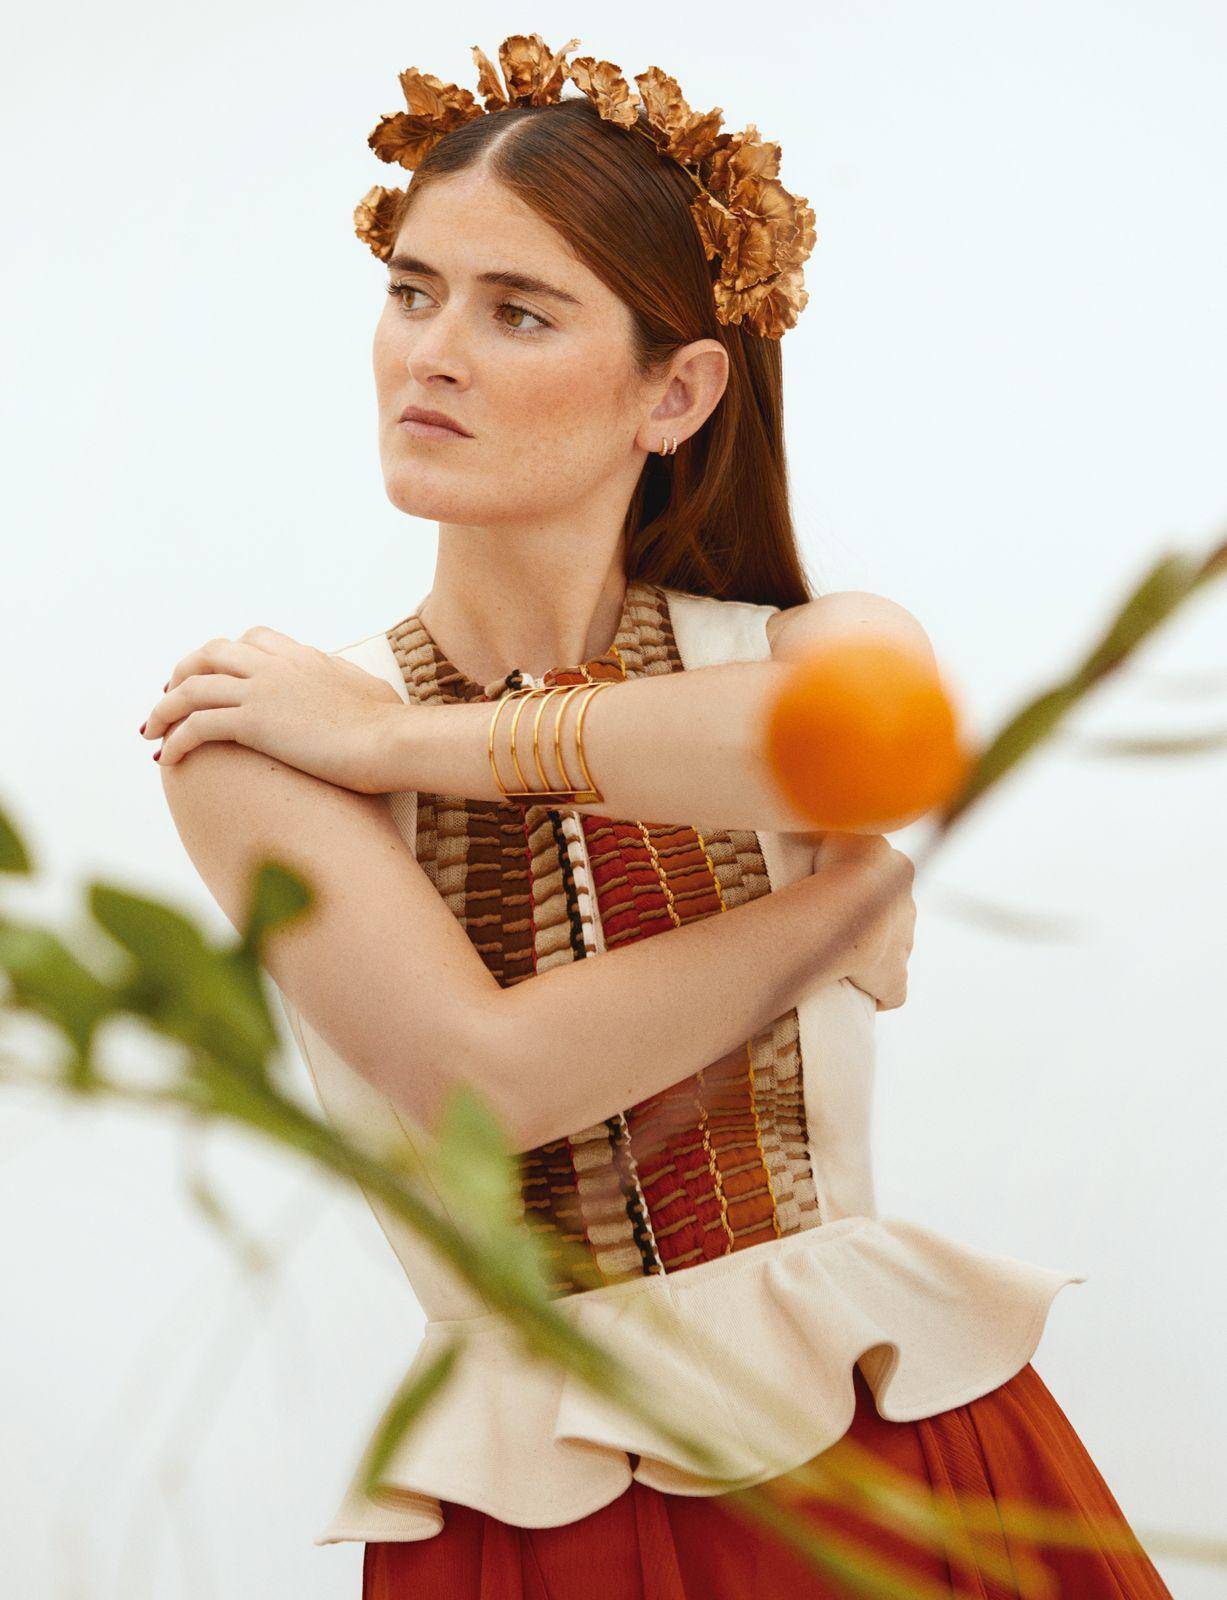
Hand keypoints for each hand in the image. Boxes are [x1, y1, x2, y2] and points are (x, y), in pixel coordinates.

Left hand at [140, 625, 407, 792]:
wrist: (391, 740)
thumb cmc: (391, 726)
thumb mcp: (369, 691)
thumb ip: (349, 683)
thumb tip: (355, 688)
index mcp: (304, 656)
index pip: (252, 639)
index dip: (224, 655)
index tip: (213, 675)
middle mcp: (276, 666)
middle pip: (210, 654)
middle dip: (182, 674)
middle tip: (169, 699)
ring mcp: (261, 691)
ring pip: (192, 688)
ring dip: (164, 709)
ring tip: (152, 732)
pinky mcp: (253, 722)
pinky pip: (196, 726)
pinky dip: (176, 740)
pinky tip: (168, 759)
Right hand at [810, 832, 915, 1010]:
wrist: (846, 901)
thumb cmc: (830, 861)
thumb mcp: (827, 827)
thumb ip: (826, 827)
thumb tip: (807, 815)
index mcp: (899, 871)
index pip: (881, 880)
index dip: (857, 889)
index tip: (833, 895)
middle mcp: (908, 908)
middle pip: (889, 917)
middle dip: (867, 923)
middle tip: (831, 927)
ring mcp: (904, 946)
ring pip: (891, 952)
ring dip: (869, 956)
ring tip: (834, 959)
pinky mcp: (896, 980)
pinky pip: (890, 991)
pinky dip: (876, 993)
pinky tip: (851, 991)